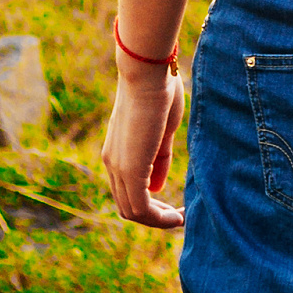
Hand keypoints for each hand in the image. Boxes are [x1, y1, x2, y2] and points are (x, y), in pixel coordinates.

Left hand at [103, 60, 184, 231]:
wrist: (147, 72)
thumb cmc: (159, 91)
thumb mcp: (162, 131)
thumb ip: (158, 160)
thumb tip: (155, 187)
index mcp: (117, 152)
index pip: (127, 191)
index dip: (151, 205)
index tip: (174, 206)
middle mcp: (112, 163)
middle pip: (127, 207)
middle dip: (154, 217)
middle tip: (178, 216)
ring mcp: (118, 167)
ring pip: (132, 211)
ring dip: (157, 220)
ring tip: (180, 219)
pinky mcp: (130, 168)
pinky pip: (140, 207)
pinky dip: (158, 218)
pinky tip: (177, 217)